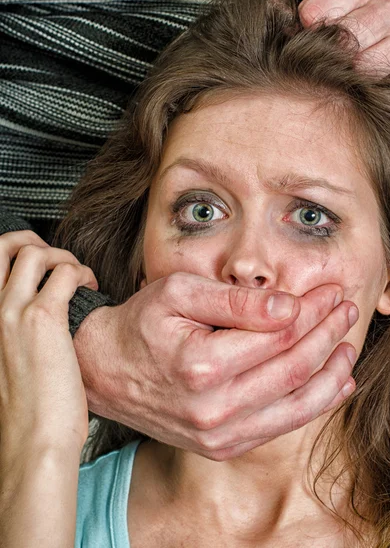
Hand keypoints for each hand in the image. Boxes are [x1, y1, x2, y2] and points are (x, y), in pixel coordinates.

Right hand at [0, 230, 97, 454]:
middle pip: (3, 246)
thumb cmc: (29, 408)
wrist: (33, 440)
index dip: (18, 255)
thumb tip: (44, 307)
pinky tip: (90, 289)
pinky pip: (66, 273)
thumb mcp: (11, 360)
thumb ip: (18, 331)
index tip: (42, 267)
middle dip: (33, 241)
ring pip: (36, 253)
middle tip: (57, 259)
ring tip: (79, 278)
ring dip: (65, 258)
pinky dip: (82, 273)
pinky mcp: (45, 320)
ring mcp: (14, 313)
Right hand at [75, 273, 357, 460]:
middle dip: (328, 334)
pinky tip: (335, 383)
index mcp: (202, 365)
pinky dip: (315, 404)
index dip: (311, 309)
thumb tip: (287, 305)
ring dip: (331, 371)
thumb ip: (234, 300)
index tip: (329, 291)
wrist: (104, 371)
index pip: (278, 333)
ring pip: (298, 403)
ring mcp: (220, 434)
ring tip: (349, 343)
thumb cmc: (140, 326)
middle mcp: (214, 409)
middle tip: (345, 308)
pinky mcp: (224, 446)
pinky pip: (282, 426)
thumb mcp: (177, 293)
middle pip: (294, 368)